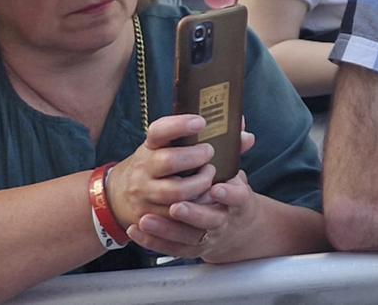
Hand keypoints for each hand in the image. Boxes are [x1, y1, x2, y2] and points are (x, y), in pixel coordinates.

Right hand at [104, 114, 218, 234]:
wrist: (119, 195)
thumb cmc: (159, 165)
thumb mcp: (172, 149)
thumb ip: (209, 141)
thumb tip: (246, 136)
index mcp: (150, 146)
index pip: (159, 131)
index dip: (179, 125)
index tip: (201, 122)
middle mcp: (143, 168)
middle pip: (168, 161)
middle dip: (195, 158)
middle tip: (210, 155)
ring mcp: (144, 193)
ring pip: (174, 192)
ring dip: (198, 185)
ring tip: (209, 178)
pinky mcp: (147, 216)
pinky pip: (174, 216)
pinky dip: (194, 208)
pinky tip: (205, 200)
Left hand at [128, 160, 257, 262]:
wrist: (234, 229)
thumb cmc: (229, 195)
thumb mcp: (236, 176)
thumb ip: (235, 153)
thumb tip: (240, 128)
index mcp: (239, 201)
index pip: (239, 198)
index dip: (229, 195)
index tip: (216, 189)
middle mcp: (223, 220)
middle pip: (210, 220)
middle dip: (192, 214)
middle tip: (175, 206)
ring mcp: (206, 236)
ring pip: (186, 237)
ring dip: (165, 229)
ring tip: (146, 219)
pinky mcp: (190, 248)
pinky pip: (170, 248)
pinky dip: (152, 240)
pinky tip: (137, 229)